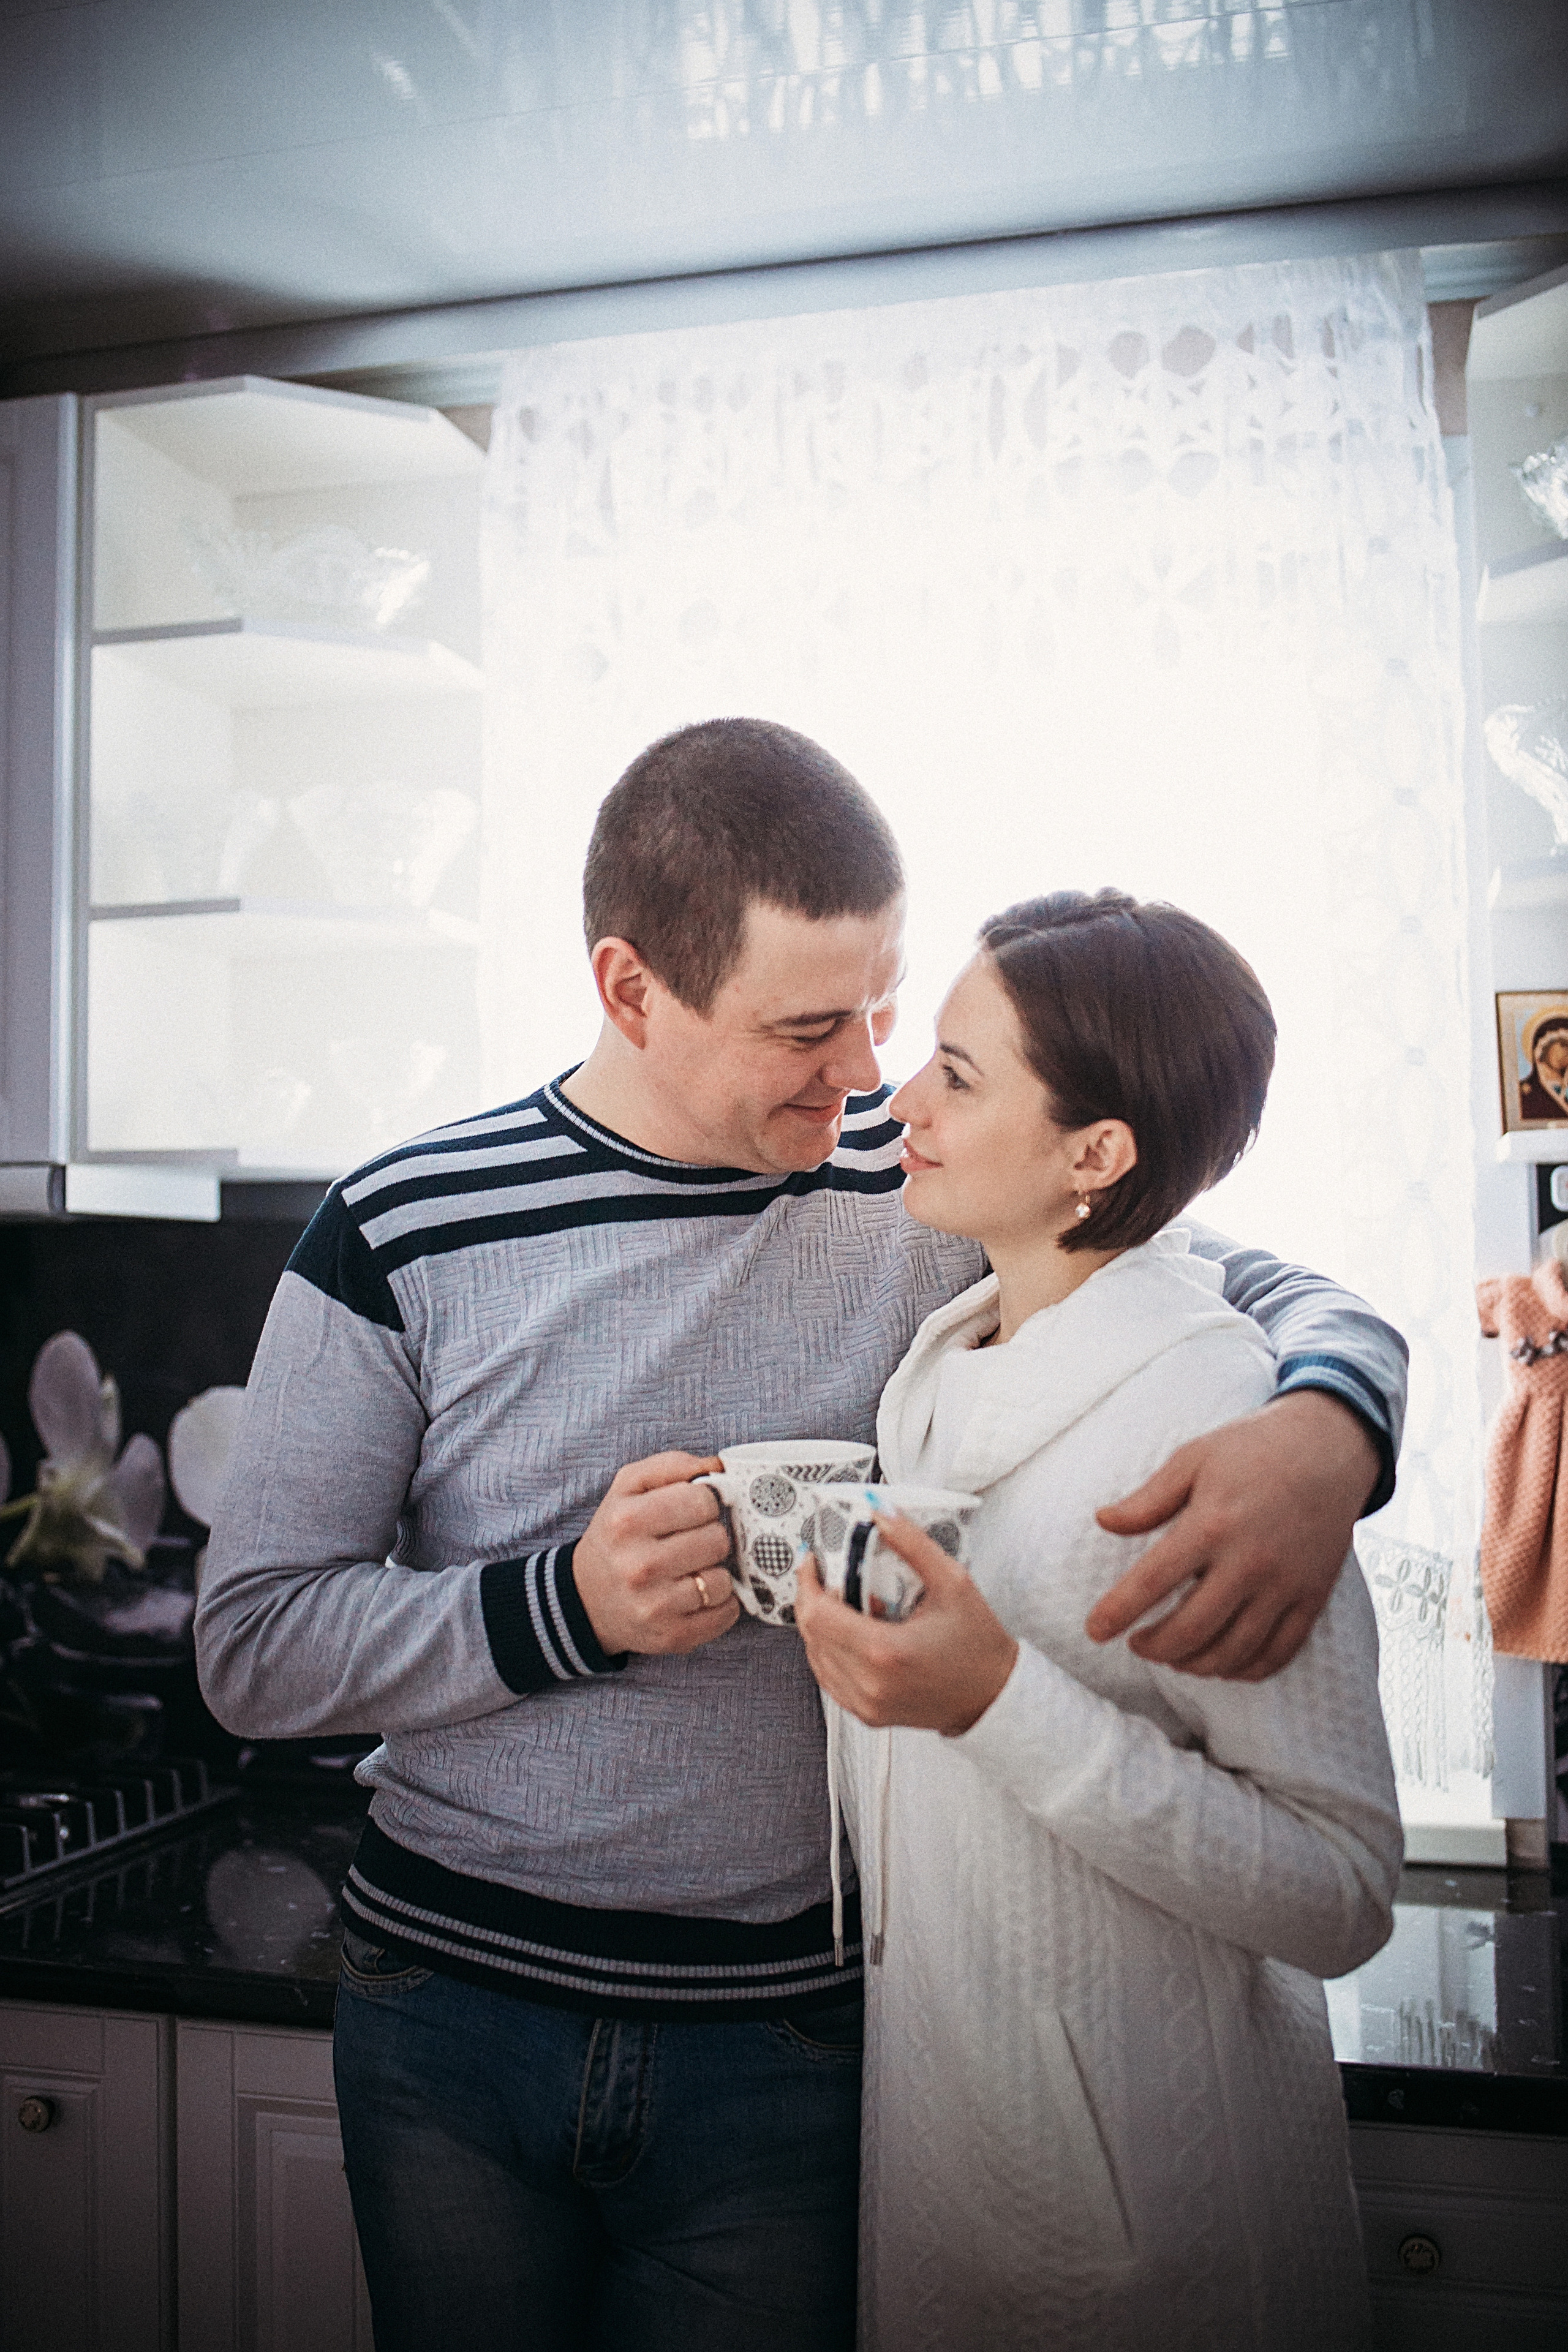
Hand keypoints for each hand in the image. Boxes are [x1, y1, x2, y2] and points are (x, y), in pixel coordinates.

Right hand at [573, 1453, 738, 1655]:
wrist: (586, 1600)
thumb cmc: (617, 1536)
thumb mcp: (628, 1487)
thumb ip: (672, 1466)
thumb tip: (717, 1466)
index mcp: (627, 1521)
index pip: (702, 1500)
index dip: (706, 1502)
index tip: (694, 1511)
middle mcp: (638, 1566)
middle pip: (717, 1539)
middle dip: (711, 1537)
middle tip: (691, 1542)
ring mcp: (655, 1606)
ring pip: (723, 1579)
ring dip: (715, 1572)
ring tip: (692, 1569)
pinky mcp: (671, 1636)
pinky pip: (726, 1613)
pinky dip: (721, 1603)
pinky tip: (697, 1594)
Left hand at [795, 1516, 1017, 1735]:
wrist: (993, 1695)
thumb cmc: (978, 1645)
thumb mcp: (952, 1582)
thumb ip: (911, 1543)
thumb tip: (880, 1513)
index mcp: (885, 1652)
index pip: (818, 1614)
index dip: (807, 1582)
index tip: (811, 1562)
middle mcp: (869, 1683)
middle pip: (811, 1634)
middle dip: (812, 1598)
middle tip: (826, 1576)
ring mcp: (865, 1704)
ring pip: (815, 1656)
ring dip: (821, 1626)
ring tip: (851, 1606)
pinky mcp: (867, 1714)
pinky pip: (830, 1677)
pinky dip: (830, 1651)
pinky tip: (854, 1634)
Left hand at [1086, 1391, 1380, 1681]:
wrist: (1328, 1449)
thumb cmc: (1252, 1450)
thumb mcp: (1192, 1459)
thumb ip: (1148, 1500)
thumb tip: (1103, 1521)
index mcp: (1212, 1524)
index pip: (1153, 1581)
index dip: (1118, 1611)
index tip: (1094, 1631)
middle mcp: (1250, 1561)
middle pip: (1192, 1630)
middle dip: (1154, 1647)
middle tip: (1136, 1644)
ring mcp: (1285, 1585)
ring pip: (1233, 1651)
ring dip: (1194, 1665)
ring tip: (1172, 1655)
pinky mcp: (1312, 1597)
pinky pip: (1278, 1653)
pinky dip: (1244, 1670)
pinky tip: (1220, 1663)